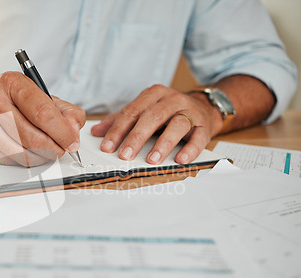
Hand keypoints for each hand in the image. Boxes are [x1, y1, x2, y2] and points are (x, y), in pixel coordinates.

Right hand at [0, 72, 85, 166]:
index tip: (72, 141)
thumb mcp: (40, 96)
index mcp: (12, 84)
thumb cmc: (12, 102)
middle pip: (35, 138)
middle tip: (62, 148)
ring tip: (47, 149)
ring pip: (25, 155)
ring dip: (43, 157)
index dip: (63, 132)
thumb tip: (73, 131)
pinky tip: (28, 151)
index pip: (44, 113)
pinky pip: (13, 162)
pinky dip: (28, 160)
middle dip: (56, 148)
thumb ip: (65, 111)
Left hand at [91, 84, 221, 164]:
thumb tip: (96, 132)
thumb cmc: (168, 111)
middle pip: (152, 117)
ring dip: (163, 143)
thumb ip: (120, 120)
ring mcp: (190, 111)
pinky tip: (180, 160)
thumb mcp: (144, 111)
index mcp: (153, 94)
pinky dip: (190, 149)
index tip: (107, 146)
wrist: (203, 107)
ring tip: (152, 159)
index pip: (131, 112)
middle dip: (137, 137)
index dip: (118, 130)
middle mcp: (171, 100)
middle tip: (125, 155)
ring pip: (176, 125)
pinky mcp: (204, 125)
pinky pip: (198, 137)